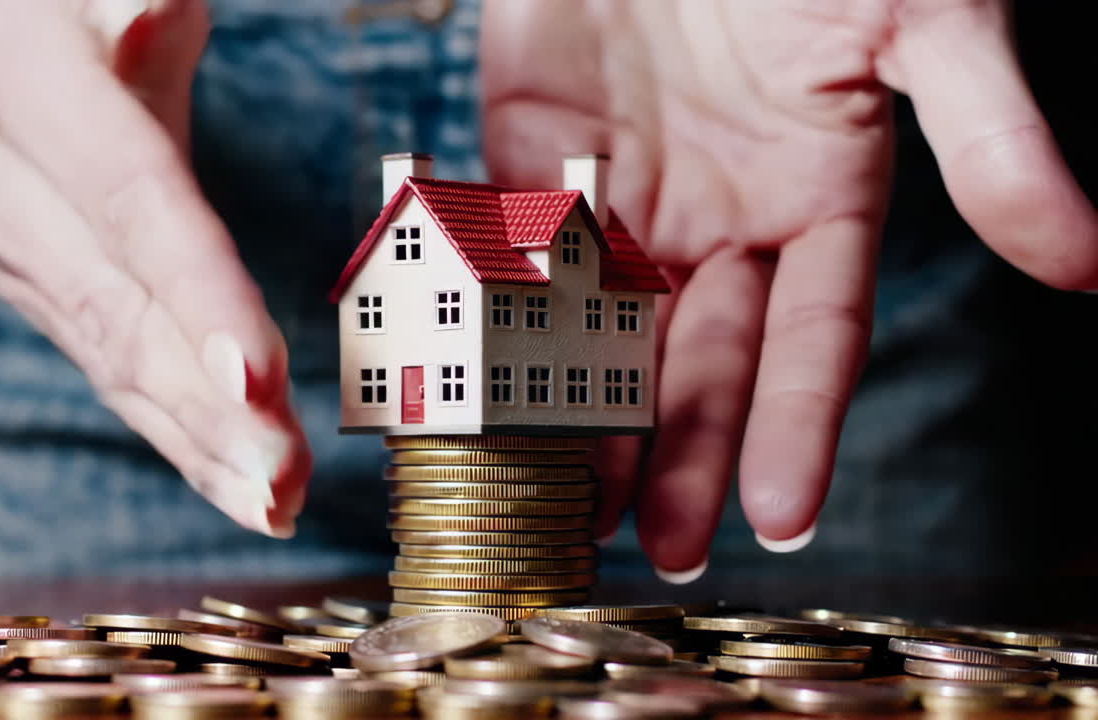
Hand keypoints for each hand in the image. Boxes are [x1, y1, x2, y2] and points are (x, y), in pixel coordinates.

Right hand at [0, 0, 310, 537]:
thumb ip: (137, 2)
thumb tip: (155, 17)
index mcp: (25, 82)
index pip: (129, 202)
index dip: (195, 295)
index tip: (259, 387)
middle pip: (118, 307)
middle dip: (208, 405)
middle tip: (284, 485)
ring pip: (108, 356)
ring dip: (195, 440)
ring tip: (273, 504)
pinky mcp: (29, 285)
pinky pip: (105, 364)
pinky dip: (172, 427)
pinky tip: (227, 479)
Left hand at [482, 0, 1097, 576]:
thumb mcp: (922, 20)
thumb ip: (991, 138)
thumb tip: (1087, 263)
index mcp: (816, 201)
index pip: (816, 340)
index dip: (800, 425)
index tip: (783, 516)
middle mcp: (721, 220)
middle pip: (707, 359)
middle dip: (686, 452)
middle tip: (660, 545)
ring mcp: (625, 197)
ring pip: (608, 331)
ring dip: (592, 419)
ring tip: (572, 505)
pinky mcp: (536, 162)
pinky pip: (521, 260)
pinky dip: (509, 328)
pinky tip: (495, 397)